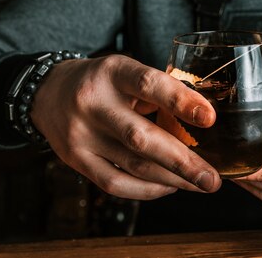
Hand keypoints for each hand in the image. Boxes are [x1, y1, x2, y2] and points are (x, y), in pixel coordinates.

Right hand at [31, 54, 221, 199]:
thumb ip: (160, 92)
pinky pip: (115, 183)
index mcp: (114, 72)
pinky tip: (169, 186)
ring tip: (200, 184)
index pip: (149, 85)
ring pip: (132, 165)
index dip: (181, 101)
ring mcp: (81, 135)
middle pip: (141, 138)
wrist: (48, 92)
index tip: (209, 118)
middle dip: (183, 162)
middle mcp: (93, 103)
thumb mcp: (128, 72)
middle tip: (212, 178)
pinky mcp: (75, 160)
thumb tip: (203, 121)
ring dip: (172, 180)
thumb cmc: (103, 82)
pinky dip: (147, 189)